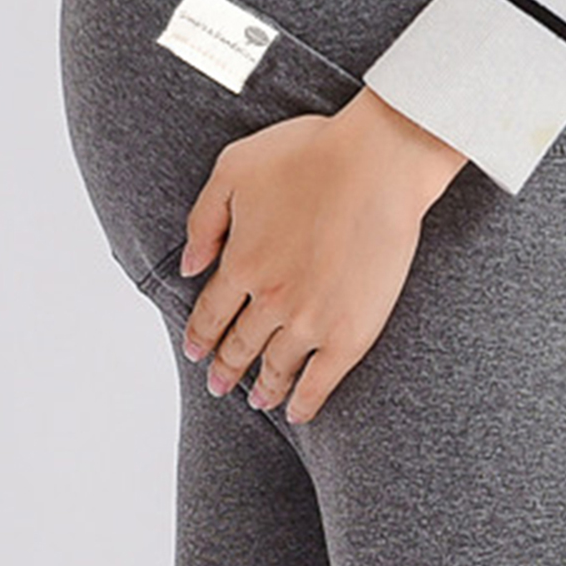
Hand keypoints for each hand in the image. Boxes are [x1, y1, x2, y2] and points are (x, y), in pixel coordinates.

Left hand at [179, 87, 468, 424]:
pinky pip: (322, 380)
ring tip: (256, 400)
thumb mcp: (233, 170)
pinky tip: (297, 410)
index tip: (195, 350)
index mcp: (240, 261)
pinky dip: (306, 400)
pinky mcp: (352, 331)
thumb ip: (203, 220)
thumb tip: (188, 266)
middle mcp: (270, 299)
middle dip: (224, 366)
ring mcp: (311, 320)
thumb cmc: (310, 154)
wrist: (377, 163)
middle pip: (240, 343)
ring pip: (277, 366)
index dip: (200, 334)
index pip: (210, 312)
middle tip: (217, 383)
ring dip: (261, 387)